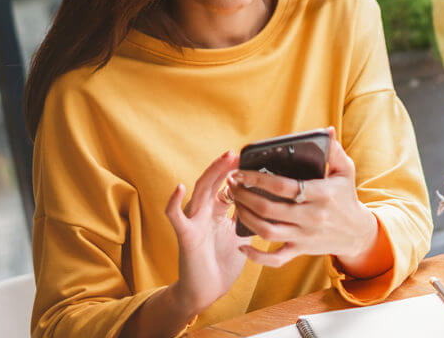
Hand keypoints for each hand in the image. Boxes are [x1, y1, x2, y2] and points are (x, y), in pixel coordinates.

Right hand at [164, 150, 247, 316]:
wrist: (207, 290)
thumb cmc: (223, 262)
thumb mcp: (242, 235)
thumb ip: (249, 216)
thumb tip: (269, 201)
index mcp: (217, 212)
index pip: (225, 185)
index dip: (235, 172)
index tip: (249, 158)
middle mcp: (204, 212)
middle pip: (213, 182)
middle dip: (224, 167)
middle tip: (237, 152)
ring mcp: (193, 222)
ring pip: (199, 191)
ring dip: (211, 174)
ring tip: (223, 160)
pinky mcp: (186, 235)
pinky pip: (176, 217)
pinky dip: (174, 202)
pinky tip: (179, 187)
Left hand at [228, 128, 378, 270]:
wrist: (357, 233)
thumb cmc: (346, 197)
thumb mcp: (346, 171)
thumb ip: (334, 151)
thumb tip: (328, 131)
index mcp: (321, 194)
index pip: (284, 186)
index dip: (258, 179)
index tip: (240, 172)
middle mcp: (311, 217)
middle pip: (269, 209)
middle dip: (245, 196)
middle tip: (231, 185)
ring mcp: (304, 236)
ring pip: (267, 231)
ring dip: (246, 218)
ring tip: (234, 203)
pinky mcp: (300, 251)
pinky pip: (275, 259)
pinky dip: (257, 256)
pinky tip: (242, 245)